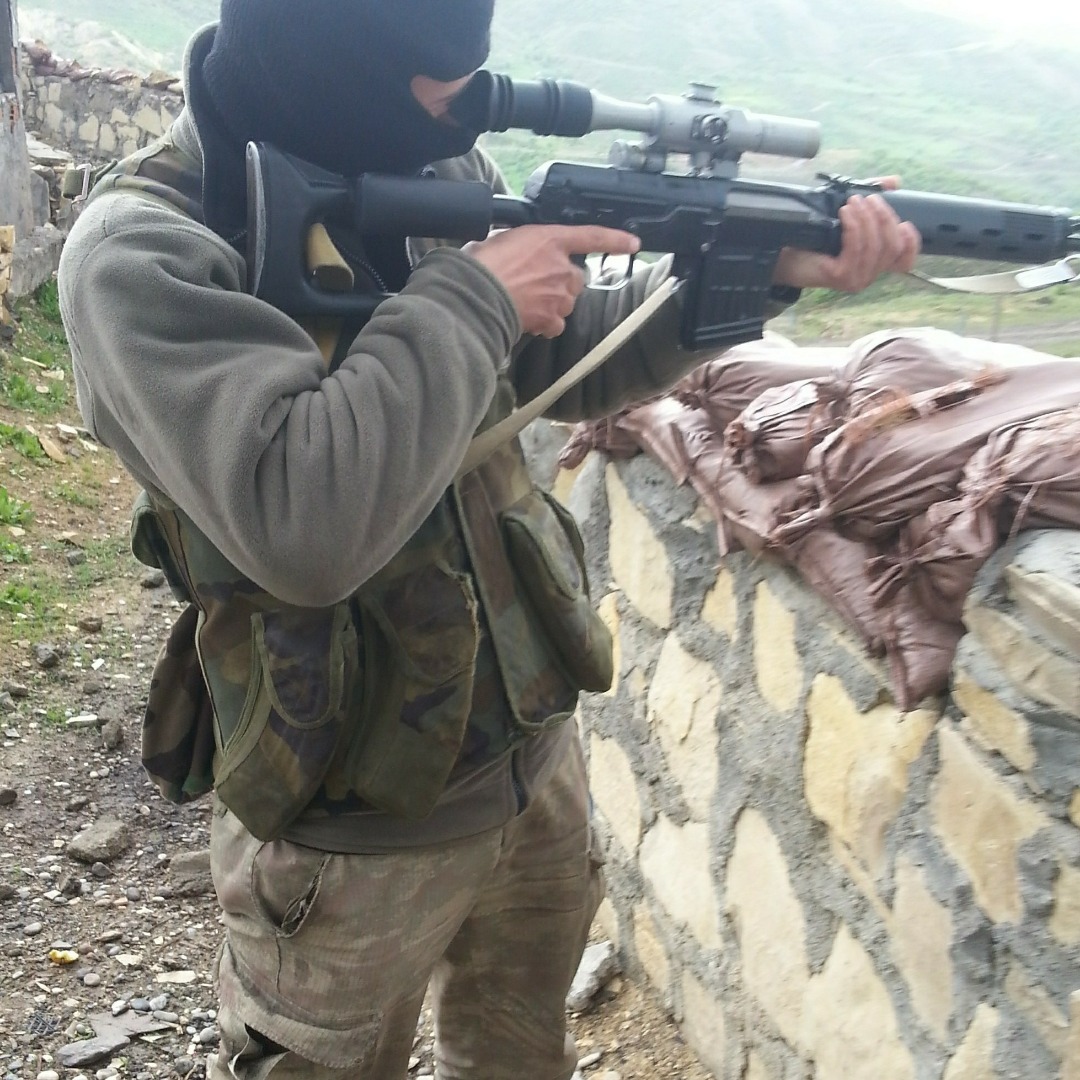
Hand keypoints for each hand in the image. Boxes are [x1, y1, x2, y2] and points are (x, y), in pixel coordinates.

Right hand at [465, 225, 640, 337]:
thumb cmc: (481, 264)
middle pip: (576, 277)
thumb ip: (523, 245)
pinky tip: (530, 321)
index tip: (633, 244)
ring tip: (527, 301)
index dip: (615, 239)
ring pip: (567, 301)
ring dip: (553, 303)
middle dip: (561, 282)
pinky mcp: (552, 318)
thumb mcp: (503, 239)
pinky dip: (547, 324)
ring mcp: (559, 294)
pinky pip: (557, 324)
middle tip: (536, 283)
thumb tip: (520, 253)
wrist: (475, 295)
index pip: (591, 236)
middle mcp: (561, 266)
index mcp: (550, 239)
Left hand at [772, 176, 920, 291]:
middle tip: (867, 198)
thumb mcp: (850, 214)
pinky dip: (853, 227)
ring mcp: (856, 278)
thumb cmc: (817, 237)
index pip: (905, 260)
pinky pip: (855, 249)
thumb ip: (873, 199)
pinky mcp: (841, 277)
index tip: (905, 222)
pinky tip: (845, 213)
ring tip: (852, 202)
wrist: (785, 253)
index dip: (912, 242)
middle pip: (892, 246)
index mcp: (875, 261)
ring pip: (874, 246)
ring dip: (866, 219)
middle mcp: (869, 273)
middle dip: (883, 217)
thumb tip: (894, 181)